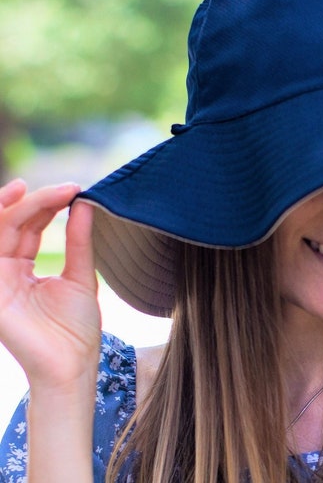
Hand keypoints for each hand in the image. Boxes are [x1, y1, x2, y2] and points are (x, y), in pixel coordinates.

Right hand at [0, 179, 100, 389]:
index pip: (28, 226)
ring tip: (45, 191)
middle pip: (12, 222)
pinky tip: (15, 203)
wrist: (73, 364)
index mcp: (23, 268)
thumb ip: (78, 241)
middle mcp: (5, 271)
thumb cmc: (77, 328)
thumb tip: (84, 204)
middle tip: (67, 188)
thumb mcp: (81, 276)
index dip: (47, 204)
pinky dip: (0, 224)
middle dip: (37, 201)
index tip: (74, 188)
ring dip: (19, 206)